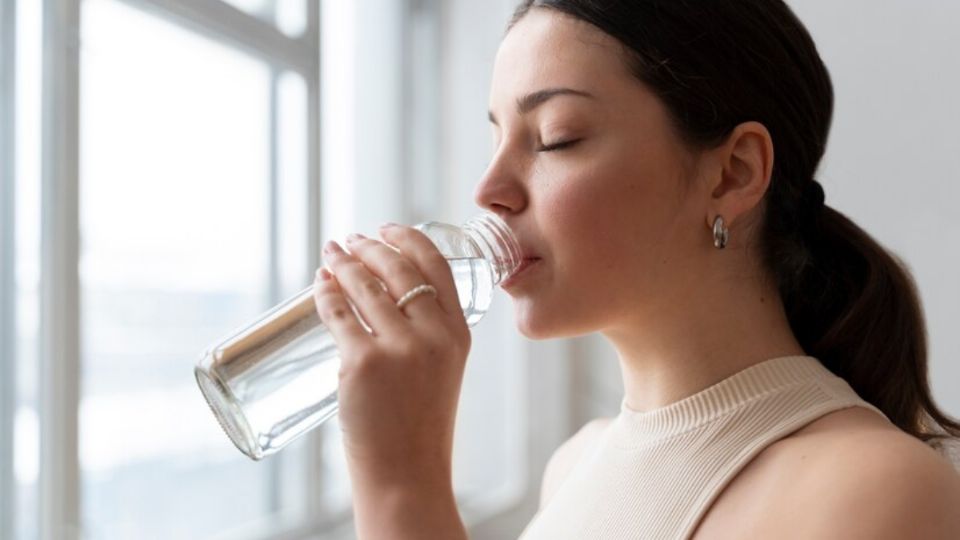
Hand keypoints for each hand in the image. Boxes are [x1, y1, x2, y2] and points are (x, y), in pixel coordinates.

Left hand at [313, 223, 470, 490]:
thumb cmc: (420, 426)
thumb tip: (381, 297)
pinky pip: (338, 314)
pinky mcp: (363, 364)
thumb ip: (427, 335)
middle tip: (350, 240)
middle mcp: (434, 335)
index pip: (437, 267)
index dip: (408, 240)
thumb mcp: (443, 371)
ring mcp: (399, 348)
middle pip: (398, 269)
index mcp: (459, 333)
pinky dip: (324, 293)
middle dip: (369, 247)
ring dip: (343, 264)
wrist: (408, 472)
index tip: (387, 229)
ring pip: (365, 287)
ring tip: (330, 256)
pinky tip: (319, 284)